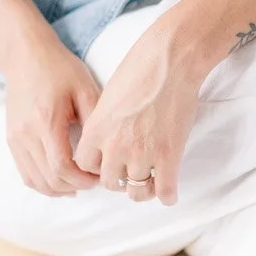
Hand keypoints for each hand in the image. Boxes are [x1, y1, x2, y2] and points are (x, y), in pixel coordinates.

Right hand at [1, 37, 104, 196]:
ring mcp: (15, 138)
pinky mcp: (11, 139)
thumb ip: (95, 121)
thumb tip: (105, 151)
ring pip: (35, 181)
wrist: (26, 55)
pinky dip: (43, 183)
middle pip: (49, 179)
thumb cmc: (59, 69)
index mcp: (46, 121)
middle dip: (74, 186)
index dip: (82, 179)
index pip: (62, 167)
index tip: (99, 176)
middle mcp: (26, 134)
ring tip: (78, 183)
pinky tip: (60, 180)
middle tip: (93, 180)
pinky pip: (25, 173)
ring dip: (58, 189)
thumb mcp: (85, 89)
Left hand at [72, 30, 200, 205]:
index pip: (84, 165)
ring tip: (149, 183)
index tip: (106, 164)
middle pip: (109, 183)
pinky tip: (168, 192)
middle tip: (129, 174)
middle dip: (118, 180)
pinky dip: (167, 195)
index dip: (96, 167)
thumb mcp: (108, 95)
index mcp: (96, 130)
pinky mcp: (168, 156)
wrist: (170, 59)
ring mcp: (142, 154)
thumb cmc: (140, 68)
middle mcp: (115, 147)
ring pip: (136, 192)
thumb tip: (107, 138)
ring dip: (142, 189)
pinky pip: (164, 191)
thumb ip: (104, 123)